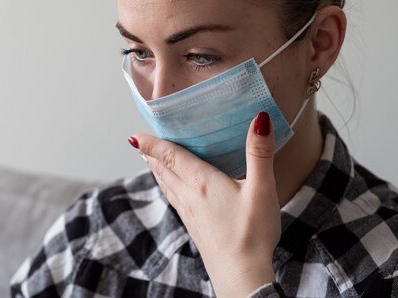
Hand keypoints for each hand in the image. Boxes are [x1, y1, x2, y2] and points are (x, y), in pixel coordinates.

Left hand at [130, 111, 280, 297]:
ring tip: (149, 160)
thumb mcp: (261, 189)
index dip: (152, 143)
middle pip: (163, 169)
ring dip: (156, 170)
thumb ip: (259, 154)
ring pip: (166, 185)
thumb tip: (259, 120)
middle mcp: (189, 196)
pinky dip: (167, 186)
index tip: (135, 134)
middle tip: (140, 141)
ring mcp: (189, 213)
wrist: (242, 276)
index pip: (170, 156)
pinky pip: (174, 199)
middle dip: (151, 154)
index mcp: (201, 183)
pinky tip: (173, 190)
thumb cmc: (252, 234)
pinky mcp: (194, 226)